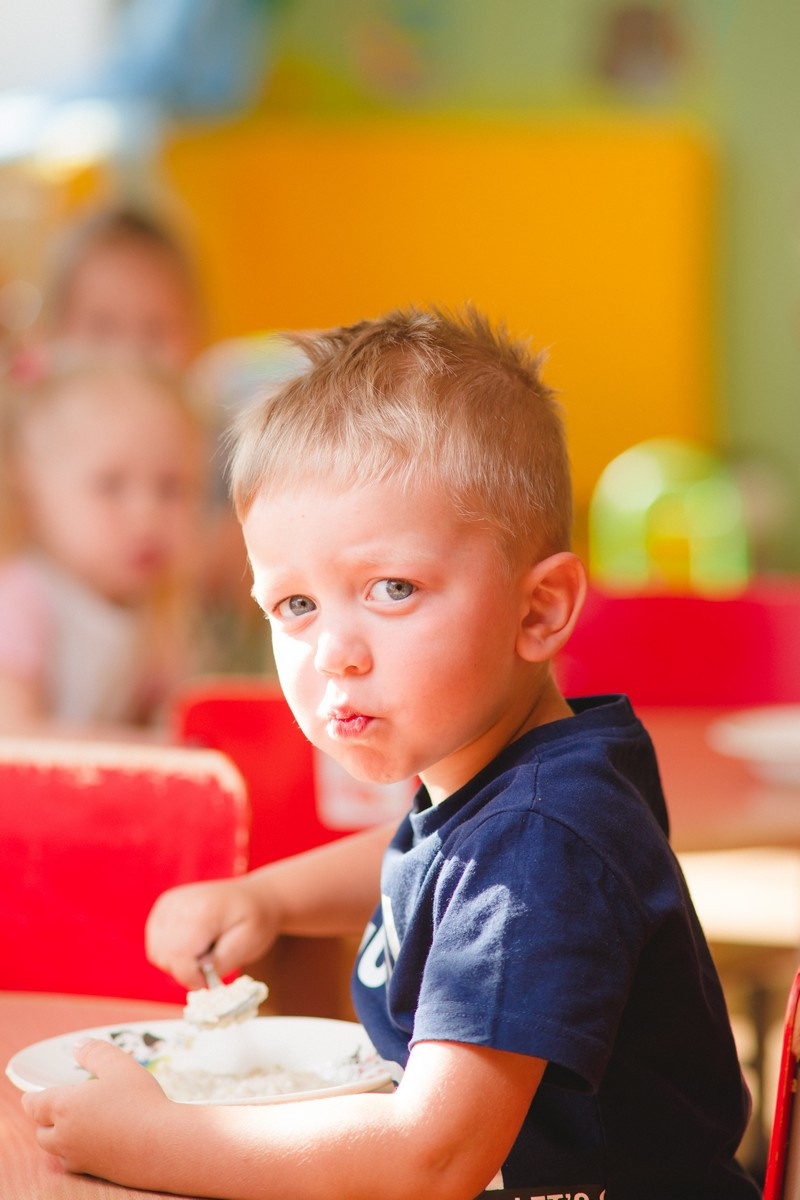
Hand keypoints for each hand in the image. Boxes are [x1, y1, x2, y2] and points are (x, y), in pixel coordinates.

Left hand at [21, 1039, 170, 1183]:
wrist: (162, 1146)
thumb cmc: (140, 1102)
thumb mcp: (119, 1065)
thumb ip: (96, 1052)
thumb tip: (78, 1045)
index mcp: (64, 1107)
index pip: (33, 1105)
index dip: (32, 1098)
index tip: (35, 1094)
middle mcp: (64, 1135)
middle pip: (40, 1130)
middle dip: (45, 1118)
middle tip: (60, 1105)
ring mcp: (77, 1157)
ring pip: (55, 1148)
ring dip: (59, 1136)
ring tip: (80, 1122)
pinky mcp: (92, 1171)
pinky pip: (73, 1161)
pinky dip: (76, 1150)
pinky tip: (98, 1139)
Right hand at [145, 874, 277, 988]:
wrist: (255, 897)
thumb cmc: (256, 921)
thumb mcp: (248, 945)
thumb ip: (220, 964)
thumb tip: (197, 979)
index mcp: (203, 910)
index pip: (179, 955)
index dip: (191, 977)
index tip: (210, 980)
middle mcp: (180, 902)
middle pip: (165, 956)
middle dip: (186, 970)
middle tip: (211, 963)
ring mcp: (169, 903)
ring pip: (157, 953)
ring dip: (178, 962)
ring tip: (204, 950)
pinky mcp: (164, 907)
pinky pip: (156, 944)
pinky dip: (171, 952)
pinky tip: (193, 945)